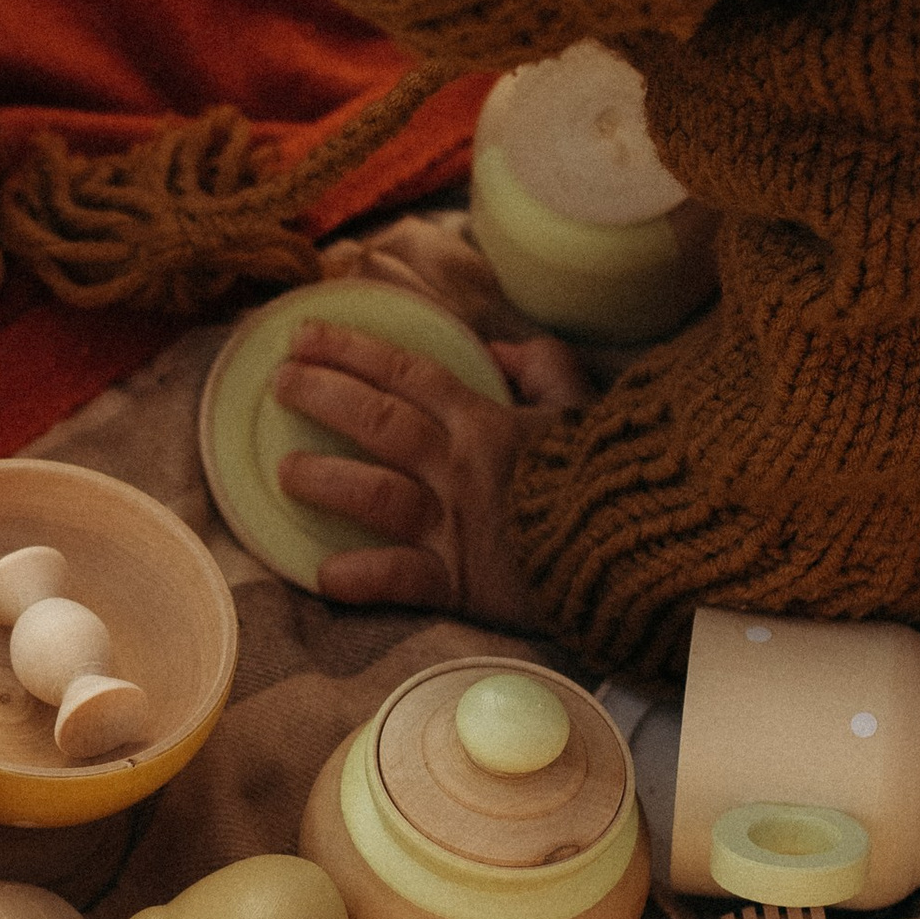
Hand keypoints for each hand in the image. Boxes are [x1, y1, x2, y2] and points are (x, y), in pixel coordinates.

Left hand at [272, 321, 594, 624]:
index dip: (351, 350)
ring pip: (377, 494)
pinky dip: (362, 578)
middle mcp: (462, 467)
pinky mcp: (462, 584)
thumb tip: (501, 350)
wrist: (638, 547)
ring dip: (327, 480)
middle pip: (379, 421)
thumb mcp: (582, 406)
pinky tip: (324, 575)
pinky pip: (402, 579)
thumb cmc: (608, 475)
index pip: (407, 372)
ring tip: (287, 472)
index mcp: (486, 420)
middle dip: (323, 396)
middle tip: (281, 383)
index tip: (303, 335)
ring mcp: (457, 525)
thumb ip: (542, 367)